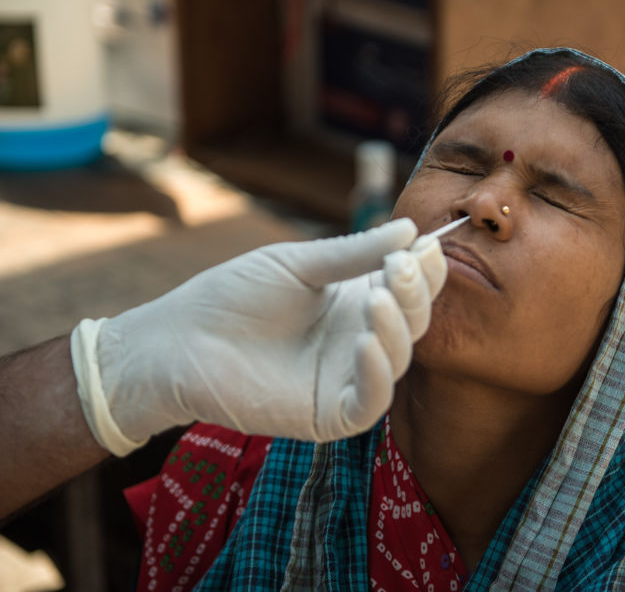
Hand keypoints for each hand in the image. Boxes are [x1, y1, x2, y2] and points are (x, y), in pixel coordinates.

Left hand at [70, 218, 446, 454]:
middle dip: (414, 294)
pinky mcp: (331, 414)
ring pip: (398, 359)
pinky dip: (378, 373)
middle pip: (412, 321)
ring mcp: (348, 377)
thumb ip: (354, 253)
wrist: (179, 341)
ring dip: (397, 328)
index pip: (408, 288)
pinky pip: (371, 401)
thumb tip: (412, 229)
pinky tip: (365, 343)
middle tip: (399, 269)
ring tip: (377, 300)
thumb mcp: (299, 264)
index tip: (426, 246)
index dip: (425, 269)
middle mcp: (360, 339)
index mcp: (356, 301)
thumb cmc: (233, 296)